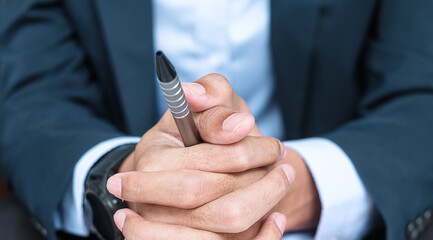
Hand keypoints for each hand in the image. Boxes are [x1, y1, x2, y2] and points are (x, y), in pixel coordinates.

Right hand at [108, 74, 293, 236]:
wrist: (189, 169)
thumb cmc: (198, 133)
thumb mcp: (202, 105)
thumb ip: (213, 95)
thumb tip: (236, 123)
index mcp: (151, 163)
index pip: (207, 163)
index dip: (250, 152)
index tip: (275, 145)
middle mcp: (154, 204)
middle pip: (221, 200)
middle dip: (262, 180)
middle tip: (281, 164)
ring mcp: (172, 230)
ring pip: (232, 225)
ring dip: (266, 201)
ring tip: (278, 180)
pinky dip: (266, 230)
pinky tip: (273, 212)